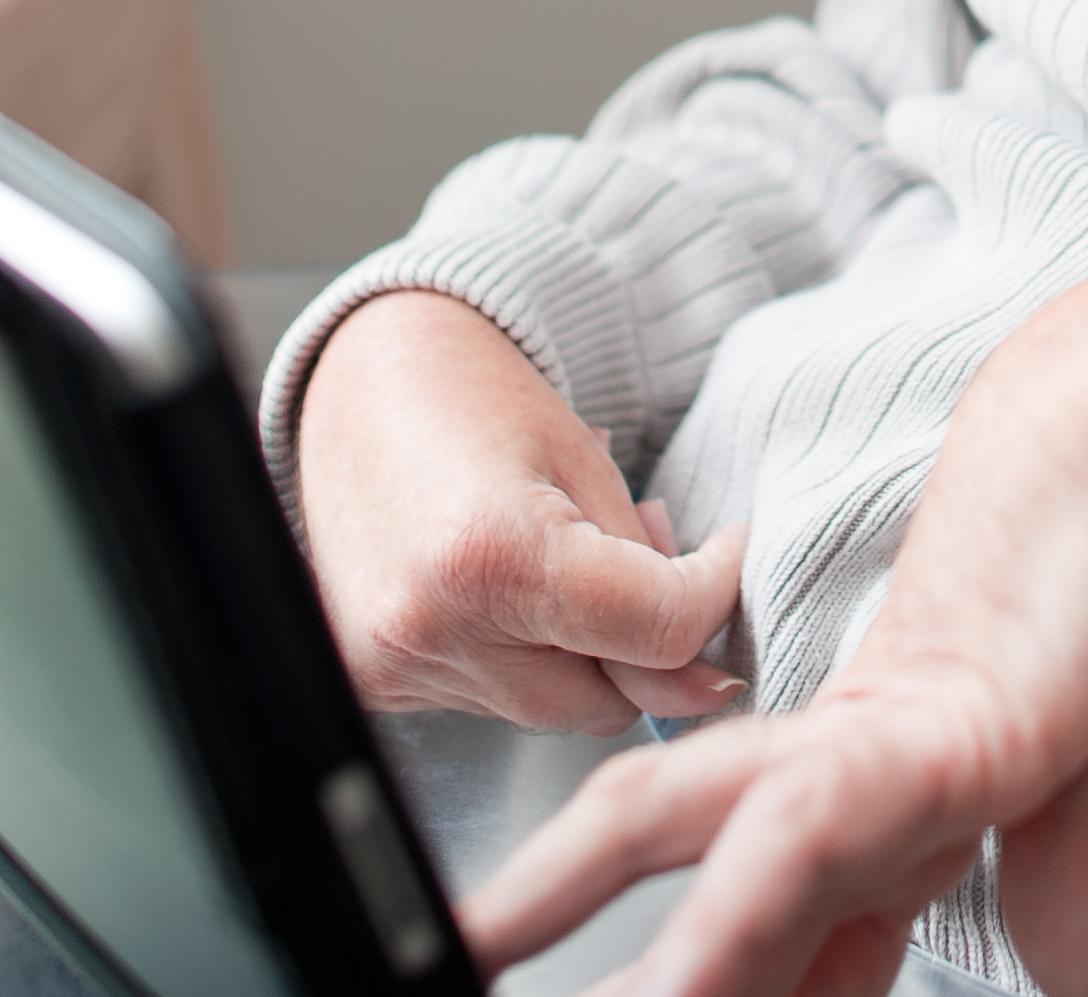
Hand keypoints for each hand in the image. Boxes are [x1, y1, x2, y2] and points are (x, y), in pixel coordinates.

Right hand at [298, 290, 748, 730]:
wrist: (362, 379)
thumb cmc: (477, 399)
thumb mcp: (589, 464)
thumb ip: (654, 578)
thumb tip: (707, 685)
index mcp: (492, 554)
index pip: (658, 632)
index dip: (714, 593)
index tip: (725, 553)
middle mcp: (431, 625)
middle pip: (608, 699)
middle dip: (637, 639)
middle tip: (620, 552)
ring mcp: (394, 663)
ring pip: (553, 708)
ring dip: (576, 651)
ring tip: (550, 556)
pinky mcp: (377, 682)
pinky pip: (492, 700)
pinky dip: (515, 656)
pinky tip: (496, 585)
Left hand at [464, 276, 1087, 996]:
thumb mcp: (1084, 765)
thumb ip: (1055, 874)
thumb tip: (1080, 981)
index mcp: (875, 776)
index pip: (776, 918)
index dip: (718, 979)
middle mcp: (843, 763)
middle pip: (677, 867)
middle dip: (584, 928)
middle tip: (466, 962)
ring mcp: (867, 748)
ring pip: (687, 853)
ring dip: (611, 937)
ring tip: (492, 965)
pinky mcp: (918, 738)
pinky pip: (792, 844)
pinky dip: (731, 930)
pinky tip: (678, 991)